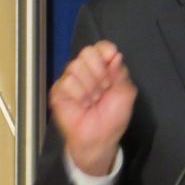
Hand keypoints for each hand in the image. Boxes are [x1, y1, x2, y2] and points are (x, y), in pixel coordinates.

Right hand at [49, 40, 137, 175]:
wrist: (100, 137)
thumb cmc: (114, 116)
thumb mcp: (125, 93)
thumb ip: (120, 72)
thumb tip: (116, 55)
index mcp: (103, 67)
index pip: (101, 47)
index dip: (106, 53)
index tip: (111, 66)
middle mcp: (86, 69)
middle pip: (87, 52)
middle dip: (99, 72)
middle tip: (103, 90)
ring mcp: (71, 79)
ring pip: (75, 66)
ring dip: (89, 87)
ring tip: (92, 101)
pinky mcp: (58, 91)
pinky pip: (67, 82)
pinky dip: (78, 95)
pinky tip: (82, 105)